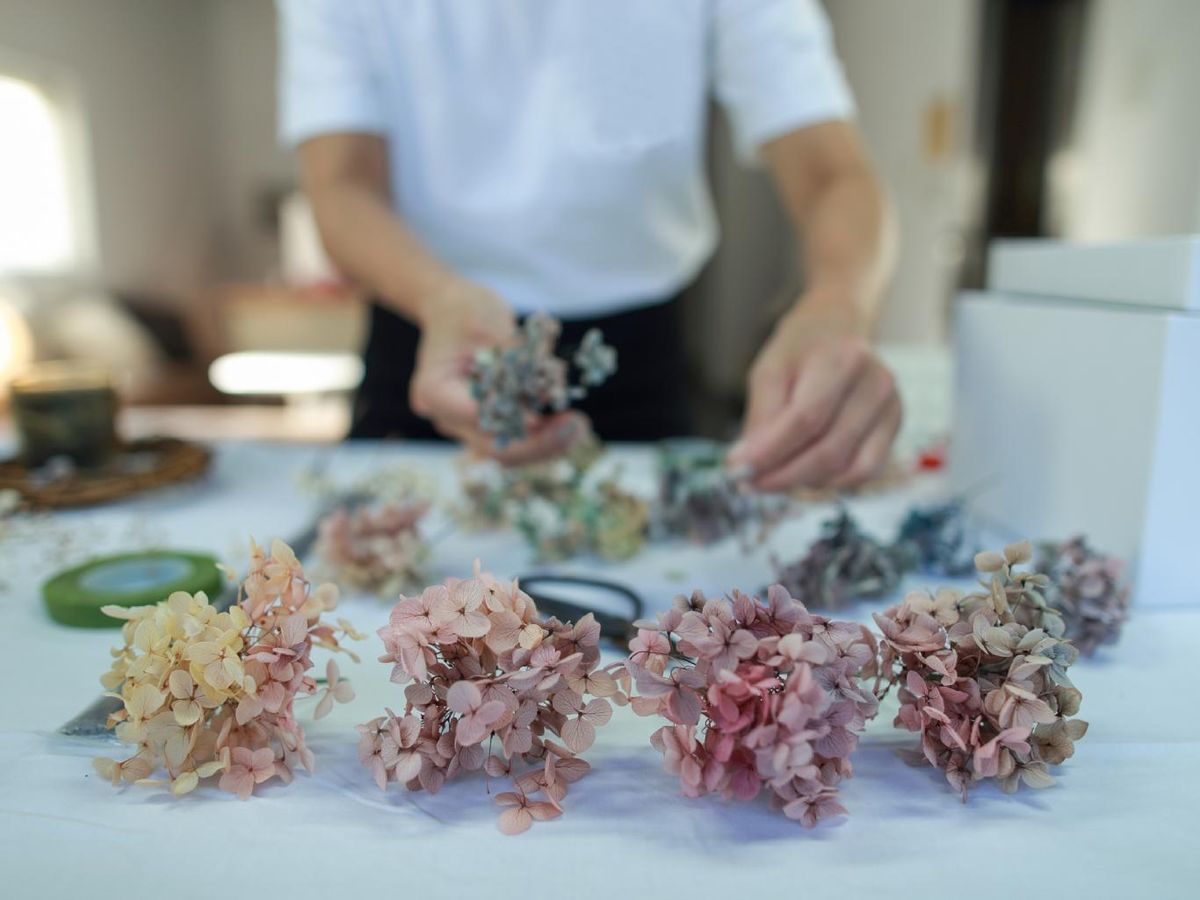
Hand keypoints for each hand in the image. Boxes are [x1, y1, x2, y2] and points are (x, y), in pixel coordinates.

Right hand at [408, 279, 587, 464]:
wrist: (454, 309)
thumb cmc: (466, 310)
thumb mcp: (489, 324)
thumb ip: (515, 361)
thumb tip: (545, 395)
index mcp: (436, 393)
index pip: (477, 419)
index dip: (513, 422)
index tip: (544, 417)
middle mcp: (448, 417)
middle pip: (495, 447)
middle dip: (540, 443)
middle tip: (578, 427)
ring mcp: (468, 424)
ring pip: (512, 449)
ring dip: (548, 442)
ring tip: (580, 426)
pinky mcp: (490, 422)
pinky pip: (518, 438)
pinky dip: (545, 432)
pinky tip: (571, 421)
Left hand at [728, 294, 900, 491]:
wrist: (837, 330)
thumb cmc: (799, 352)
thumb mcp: (768, 372)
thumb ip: (761, 418)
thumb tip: (748, 464)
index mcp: (842, 359)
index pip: (805, 419)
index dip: (770, 452)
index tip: (738, 470)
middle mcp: (875, 383)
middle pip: (827, 449)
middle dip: (783, 475)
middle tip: (750, 483)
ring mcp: (890, 408)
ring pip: (845, 467)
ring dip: (804, 481)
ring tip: (774, 475)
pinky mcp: (894, 427)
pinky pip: (865, 471)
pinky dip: (832, 482)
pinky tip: (806, 476)